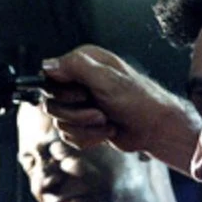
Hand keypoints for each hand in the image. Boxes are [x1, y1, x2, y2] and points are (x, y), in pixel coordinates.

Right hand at [41, 45, 199, 156]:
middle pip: (51, 103)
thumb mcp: (107, 79)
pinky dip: (88, 138)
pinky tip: (107, 131)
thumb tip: (47, 65)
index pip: (49, 76)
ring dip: (85, 128)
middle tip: (99, 113)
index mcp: (83, 63)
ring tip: (106, 122)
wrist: (154, 129)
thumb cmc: (139, 101)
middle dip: (75, 114)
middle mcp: (79, 81)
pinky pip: (69, 136)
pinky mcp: (83, 124)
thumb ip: (76, 67)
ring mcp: (80, 104)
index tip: (81, 96)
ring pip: (60, 123)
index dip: (60, 91)